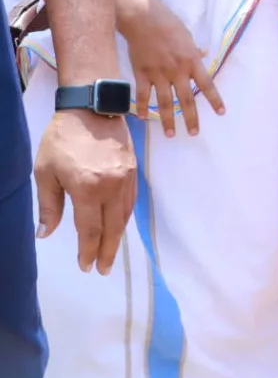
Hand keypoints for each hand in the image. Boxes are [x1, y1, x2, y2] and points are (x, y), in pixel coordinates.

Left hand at [34, 110, 135, 274]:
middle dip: (108, 251)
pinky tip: (120, 223)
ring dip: (119, 236)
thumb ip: (48, 205)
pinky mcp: (133, 169)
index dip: (88, 250)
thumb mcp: (45, 172)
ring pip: (125, 215)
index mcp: (88, 188)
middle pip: (113, 227)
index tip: (86, 266)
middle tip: (104, 269)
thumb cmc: (62, 139)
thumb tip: (46, 233)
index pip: (90, 229)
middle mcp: (112, 186)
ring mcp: (126, 177)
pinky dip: (126, 216)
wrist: (91, 108)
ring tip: (111, 252)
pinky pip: (131, 200)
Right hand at [123, 0, 222, 137]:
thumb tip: (203, 55)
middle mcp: (177, 71)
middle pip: (186, 99)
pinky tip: (143, 119)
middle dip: (191, 118)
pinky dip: (142, 107)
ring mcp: (158, 74)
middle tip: (194, 133)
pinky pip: (142, 95)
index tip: (221, 113)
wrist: (144, 19)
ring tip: (172, 134)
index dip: (214, 100)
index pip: (207, 85)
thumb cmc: (169, 25)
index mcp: (192, 62)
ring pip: (164, 102)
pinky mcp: (141, 73)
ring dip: (168, 120)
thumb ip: (194, 51)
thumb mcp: (188, 37)